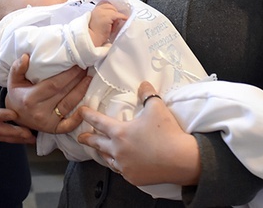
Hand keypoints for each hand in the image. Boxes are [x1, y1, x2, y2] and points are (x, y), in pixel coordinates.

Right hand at [6, 54, 89, 133]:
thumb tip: (25, 57)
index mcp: (30, 98)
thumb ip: (17, 68)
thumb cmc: (17, 94)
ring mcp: (48, 122)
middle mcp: (39, 112)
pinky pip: (69, 125)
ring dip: (81, 91)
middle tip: (86, 67)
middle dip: (77, 79)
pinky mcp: (54, 129)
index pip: (54, 84)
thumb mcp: (13, 80)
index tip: (77, 63)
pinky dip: (79, 118)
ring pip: (69, 105)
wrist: (15, 115)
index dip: (68, 74)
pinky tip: (87, 106)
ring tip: (89, 78)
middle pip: (64, 93)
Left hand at [78, 81, 199, 186]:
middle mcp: (118, 151)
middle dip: (87, 139)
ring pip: (108, 159)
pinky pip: (121, 170)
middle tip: (80, 138)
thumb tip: (143, 84)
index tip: (81, 112)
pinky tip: (120, 163)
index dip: (88, 115)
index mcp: (120, 133)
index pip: (99, 122)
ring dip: (103, 153)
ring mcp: (125, 166)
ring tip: (100, 151)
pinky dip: (118, 165)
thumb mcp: (157, 108)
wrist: (182, 160)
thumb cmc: (167, 132)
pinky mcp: (133, 178)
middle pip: (98, 144)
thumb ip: (147, 94)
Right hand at [88, 2, 127, 46]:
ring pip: (114, 10)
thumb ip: (105, 15)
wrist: (92, 39)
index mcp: (95, 9)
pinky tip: (125, 19)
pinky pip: (118, 15)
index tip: (116, 13)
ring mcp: (102, 12)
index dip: (112, 8)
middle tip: (115, 21)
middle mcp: (98, 9)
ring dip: (116, 17)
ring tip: (113, 26)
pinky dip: (122, 17)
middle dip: (115, 12)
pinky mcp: (107, 16)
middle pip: (111, 6)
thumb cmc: (96, 32)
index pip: (106, 3)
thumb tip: (116, 15)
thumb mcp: (99, 20)